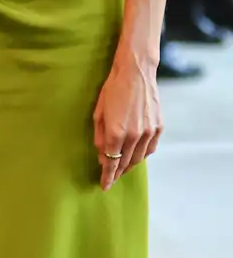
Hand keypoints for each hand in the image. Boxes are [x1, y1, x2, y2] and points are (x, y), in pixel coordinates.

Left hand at [93, 55, 162, 190]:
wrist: (136, 71)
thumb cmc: (112, 88)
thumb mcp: (99, 112)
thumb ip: (100, 137)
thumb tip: (102, 157)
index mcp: (116, 132)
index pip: (111, 163)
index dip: (107, 177)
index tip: (104, 186)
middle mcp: (133, 135)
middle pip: (125, 163)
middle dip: (117, 172)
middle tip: (111, 178)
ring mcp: (148, 132)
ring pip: (138, 158)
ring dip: (129, 165)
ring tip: (122, 168)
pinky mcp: (158, 127)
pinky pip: (150, 149)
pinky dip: (142, 155)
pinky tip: (136, 155)